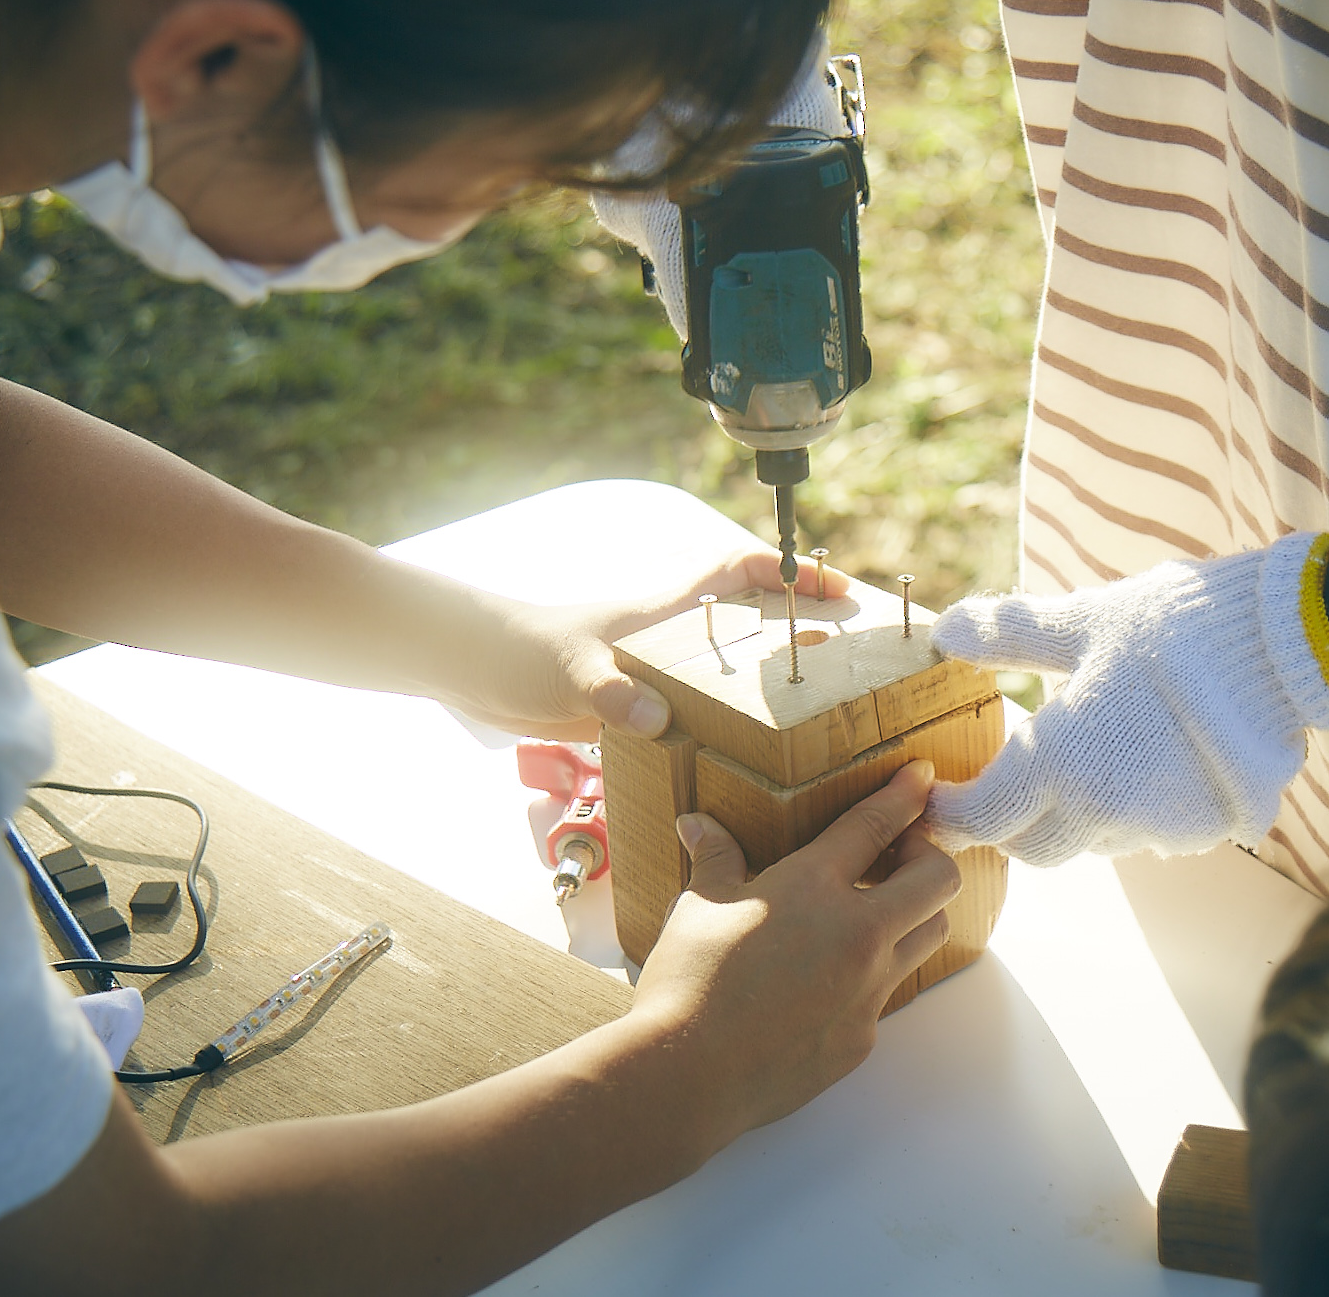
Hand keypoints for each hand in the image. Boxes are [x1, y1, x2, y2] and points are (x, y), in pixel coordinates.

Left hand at [438, 548, 851, 742]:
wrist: (474, 669)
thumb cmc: (522, 652)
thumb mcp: (571, 671)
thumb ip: (613, 692)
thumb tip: (656, 719)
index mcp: (663, 611)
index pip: (738, 571)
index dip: (789, 570)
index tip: (838, 586)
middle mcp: (669, 636)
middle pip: (750, 620)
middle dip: (801, 629)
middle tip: (853, 657)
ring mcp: (656, 670)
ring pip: (730, 667)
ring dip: (770, 681)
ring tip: (819, 712)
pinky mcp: (638, 703)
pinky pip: (700, 709)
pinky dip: (728, 725)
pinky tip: (747, 759)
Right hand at [631, 759, 959, 1140]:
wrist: (688, 1076)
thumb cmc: (689, 982)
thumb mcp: (699, 907)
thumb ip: (715, 859)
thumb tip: (697, 823)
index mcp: (813, 888)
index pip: (876, 825)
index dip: (905, 795)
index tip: (922, 777)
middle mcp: (857, 935)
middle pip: (938, 880)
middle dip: (928, 856)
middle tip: (897, 856)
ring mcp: (867, 991)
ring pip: (928, 937)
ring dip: (913, 915)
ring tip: (873, 912)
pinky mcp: (862, 1037)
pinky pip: (888, 994)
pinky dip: (872, 976)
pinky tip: (829, 980)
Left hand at [924, 532, 1328, 864]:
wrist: (1281, 648)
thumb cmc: (1173, 627)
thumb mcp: (1083, 620)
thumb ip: (1010, 634)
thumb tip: (946, 630)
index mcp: (1063, 760)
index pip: (984, 819)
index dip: (949, 818)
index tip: (935, 803)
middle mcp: (1104, 809)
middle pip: (1032, 848)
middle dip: (1008, 825)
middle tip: (1000, 787)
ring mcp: (1156, 828)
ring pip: (1089, 842)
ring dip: (1072, 816)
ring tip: (1083, 758)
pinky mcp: (1200, 831)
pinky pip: (1144, 834)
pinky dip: (1129, 809)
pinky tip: (1143, 762)